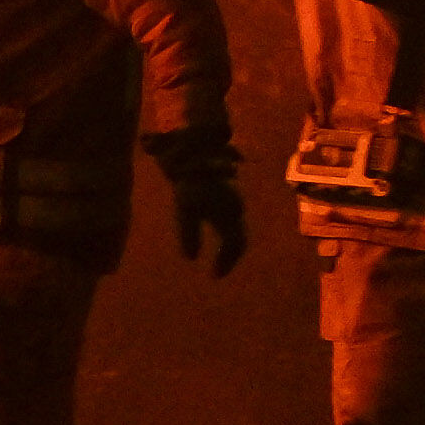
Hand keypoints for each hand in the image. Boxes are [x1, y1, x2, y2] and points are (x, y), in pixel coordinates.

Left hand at [163, 146, 248, 276]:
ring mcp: (233, 200)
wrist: (198, 148)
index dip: (226, 262)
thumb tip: (190, 258)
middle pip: (238, 239)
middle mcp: (236, 208)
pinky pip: (230, 220)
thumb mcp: (186, 206)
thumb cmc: (192, 178)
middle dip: (229, 257)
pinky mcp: (226, 195)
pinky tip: (215, 238)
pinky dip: (225, 235)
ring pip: (236, 229)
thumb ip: (188, 232)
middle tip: (217, 271)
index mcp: (229, 213)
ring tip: (217, 260)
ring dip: (228, 247)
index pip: (234, 244)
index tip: (215, 275)